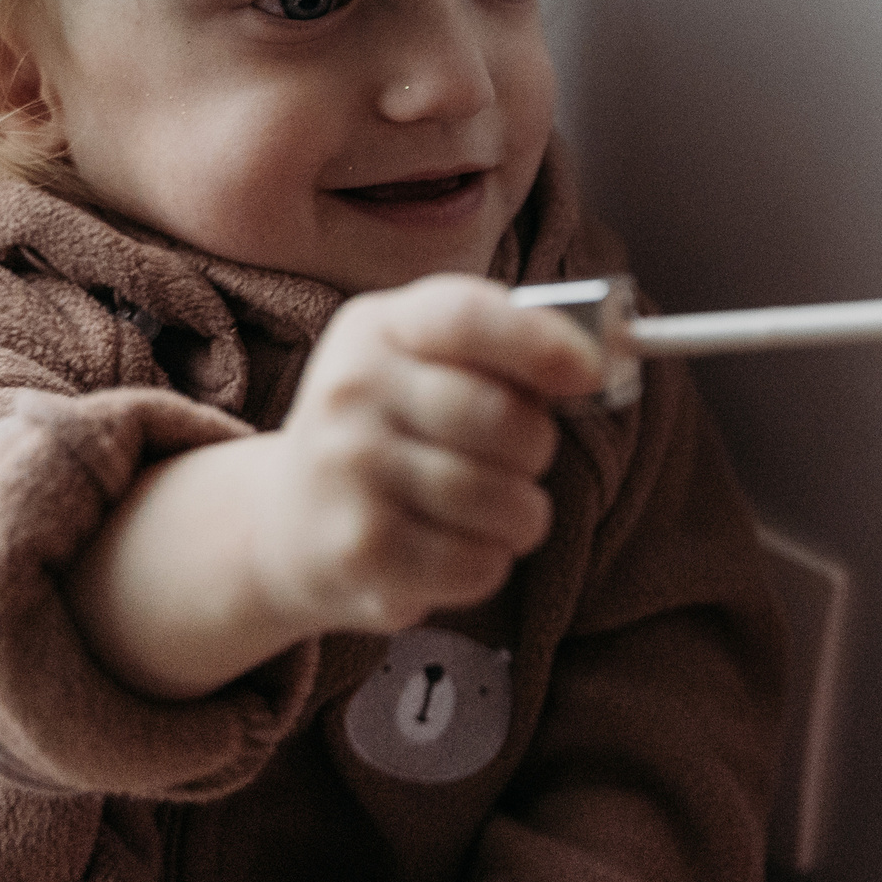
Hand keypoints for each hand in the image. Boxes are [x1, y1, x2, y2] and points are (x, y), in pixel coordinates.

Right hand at [250, 274, 605, 635]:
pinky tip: (457, 546)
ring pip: (500, 499)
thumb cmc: (390, 430)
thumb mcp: (423, 363)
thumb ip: (500, 349)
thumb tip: (596, 362)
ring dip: (522, 512)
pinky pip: (477, 562)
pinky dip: (490, 561)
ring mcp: (348, 472)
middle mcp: (350, 392)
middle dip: (536, 445)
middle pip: (501, 419)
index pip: (466, 318)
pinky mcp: (360, 551)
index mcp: (376, 328)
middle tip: (523, 455)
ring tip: (492, 508)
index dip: (540, 343)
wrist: (285, 522)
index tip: (589, 372)